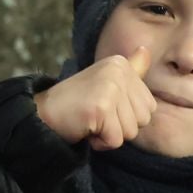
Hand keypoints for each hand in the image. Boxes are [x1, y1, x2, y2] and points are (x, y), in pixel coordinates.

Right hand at [35, 46, 155, 149]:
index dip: (127, 116)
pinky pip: (116, 140)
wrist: (43, 113)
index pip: (149, 107)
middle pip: (143, 120)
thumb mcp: (107, 82)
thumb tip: (146, 50)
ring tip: (91, 121)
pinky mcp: (102, 107)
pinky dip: (101, 143)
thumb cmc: (77, 102)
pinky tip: (86, 128)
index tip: (105, 107)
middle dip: (120, 127)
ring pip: (130, 132)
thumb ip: (130, 70)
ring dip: (110, 135)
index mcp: (121, 64)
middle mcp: (118, 71)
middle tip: (97, 116)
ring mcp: (110, 87)